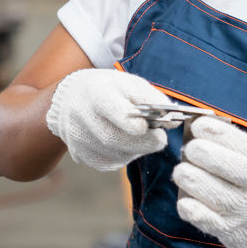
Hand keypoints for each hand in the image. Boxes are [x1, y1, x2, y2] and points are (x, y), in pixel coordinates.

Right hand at [46, 68, 168, 170]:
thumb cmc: (108, 89)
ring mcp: (77, 137)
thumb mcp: (129, 83)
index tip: (149, 126)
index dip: (136, 124)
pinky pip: (108, 163)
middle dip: (143, 143)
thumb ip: (152, 99)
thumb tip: (173, 120)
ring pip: (114, 154)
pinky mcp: (79, 154)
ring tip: (142, 139)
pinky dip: (122, 157)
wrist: (72, 98)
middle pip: (115, 138)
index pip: (116, 113)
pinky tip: (126, 146)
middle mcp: (81, 115)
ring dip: (135, 150)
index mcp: (95, 92)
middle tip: (160, 140)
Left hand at [173, 116, 246, 247]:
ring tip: (182, 171)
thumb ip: (236, 148)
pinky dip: (192, 209)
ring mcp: (244, 211)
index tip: (198, 127)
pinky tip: (184, 201)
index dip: (215, 131)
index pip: (240, 143)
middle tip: (189, 149)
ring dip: (191, 178)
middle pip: (228, 166)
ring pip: (214, 193)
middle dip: (201, 152)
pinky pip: (207, 220)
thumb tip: (199, 128)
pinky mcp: (230, 231)